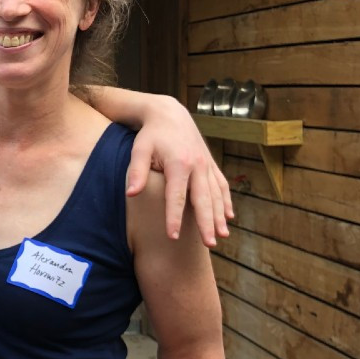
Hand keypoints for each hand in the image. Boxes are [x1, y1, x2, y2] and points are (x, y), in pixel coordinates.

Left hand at [125, 95, 232, 246]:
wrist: (169, 114)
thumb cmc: (150, 135)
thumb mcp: (139, 149)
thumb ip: (136, 171)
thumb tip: (131, 194)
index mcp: (179, 164)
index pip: (176, 197)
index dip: (174, 217)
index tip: (173, 236)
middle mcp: (197, 165)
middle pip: (203, 199)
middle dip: (206, 223)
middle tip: (209, 244)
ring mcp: (207, 165)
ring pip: (216, 195)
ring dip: (220, 216)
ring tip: (222, 236)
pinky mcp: (210, 164)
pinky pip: (221, 185)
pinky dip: (226, 201)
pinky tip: (229, 217)